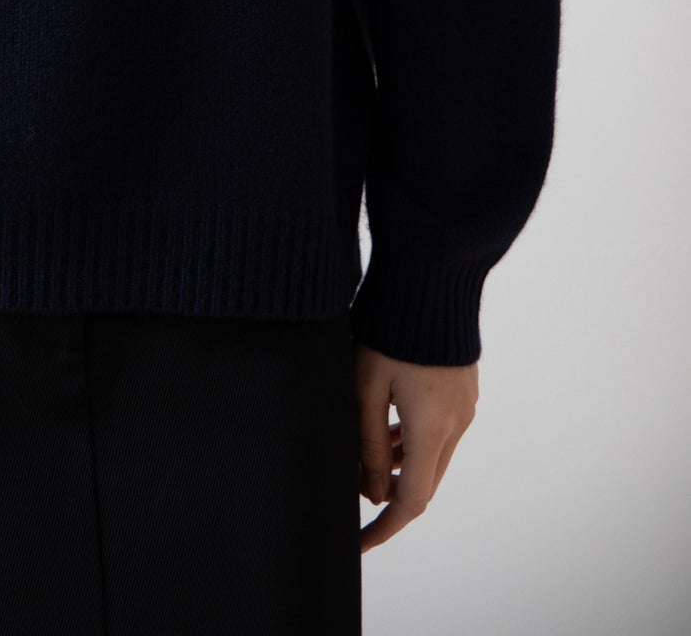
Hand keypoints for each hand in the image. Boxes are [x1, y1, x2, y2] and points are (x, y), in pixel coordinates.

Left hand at [353, 340, 477, 552]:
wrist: (430, 277)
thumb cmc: (390, 327)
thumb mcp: (365, 386)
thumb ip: (367, 443)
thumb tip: (372, 493)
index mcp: (432, 428)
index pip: (411, 501)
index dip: (385, 528)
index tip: (359, 542)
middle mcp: (456, 423)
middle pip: (425, 481)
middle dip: (391, 497)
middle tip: (355, 497)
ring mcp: (464, 405)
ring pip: (432, 456)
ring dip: (402, 466)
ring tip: (364, 460)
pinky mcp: (463, 389)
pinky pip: (440, 431)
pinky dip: (414, 441)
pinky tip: (388, 429)